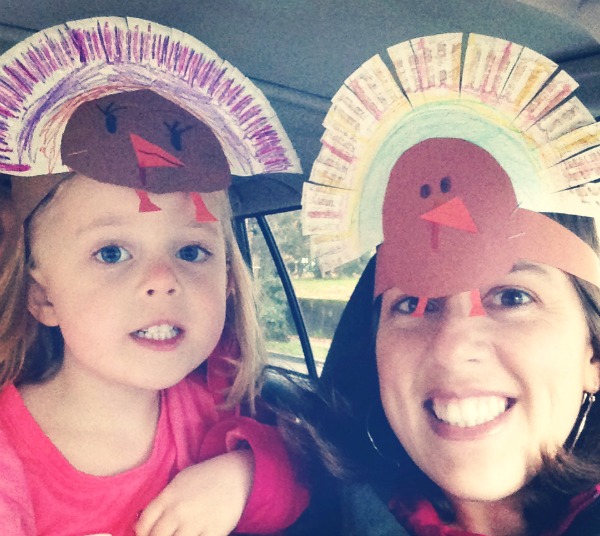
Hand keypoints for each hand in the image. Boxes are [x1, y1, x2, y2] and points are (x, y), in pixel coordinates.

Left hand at [135, 450, 253, 535]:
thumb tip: (144, 524)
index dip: (142, 535)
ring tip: (181, 535)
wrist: (237, 473)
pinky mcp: (214, 531)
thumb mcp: (180, 482)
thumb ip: (163, 501)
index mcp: (168, 496)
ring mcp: (196, 522)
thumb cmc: (207, 477)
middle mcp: (178, 510)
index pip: (143, 525)